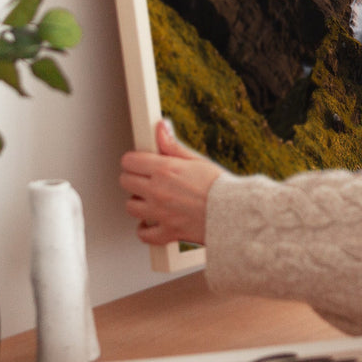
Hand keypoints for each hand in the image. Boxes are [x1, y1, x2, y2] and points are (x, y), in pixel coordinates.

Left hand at [119, 118, 223, 246]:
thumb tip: (160, 127)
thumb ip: (172, 145)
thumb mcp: (196, 160)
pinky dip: (145, 229)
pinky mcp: (166, 232)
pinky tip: (152, 222)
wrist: (235, 213)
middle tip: (145, 179)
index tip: (139, 162)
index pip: (130, 161)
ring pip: (130, 207)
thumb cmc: (220, 186)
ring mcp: (160, 213)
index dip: (134, 160)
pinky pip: (143, 234)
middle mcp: (158, 191)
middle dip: (133, 178)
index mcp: (165, 170)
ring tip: (151, 199)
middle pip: (125, 182)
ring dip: (138, 202)